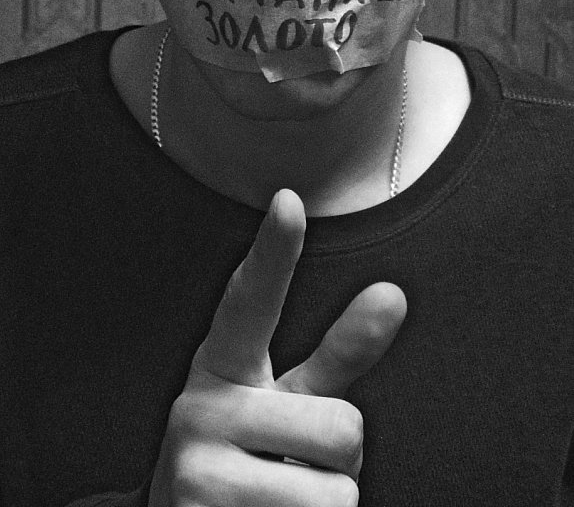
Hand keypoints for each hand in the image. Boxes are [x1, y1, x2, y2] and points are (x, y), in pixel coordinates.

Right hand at [148, 188, 406, 506]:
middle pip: (343, 428)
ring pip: (338, 491)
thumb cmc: (248, 459)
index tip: (289, 200)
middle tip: (291, 467)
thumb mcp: (284, 403)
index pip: (251, 301)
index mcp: (223, 366)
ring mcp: (197, 469)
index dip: (274, 254)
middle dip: (338, 459)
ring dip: (325, 504)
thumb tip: (394, 292)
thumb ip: (338, 353)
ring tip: (277, 502)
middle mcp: (200, 408)